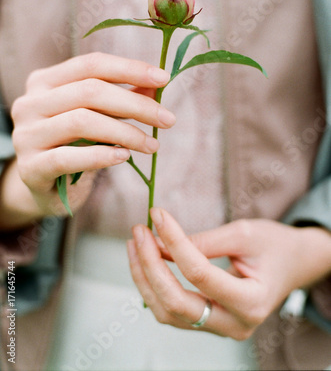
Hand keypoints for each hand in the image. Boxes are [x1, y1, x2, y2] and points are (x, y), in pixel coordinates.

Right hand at [1, 53, 174, 226]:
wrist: (43, 186)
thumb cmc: (73, 144)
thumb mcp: (97, 116)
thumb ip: (122, 98)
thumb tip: (158, 84)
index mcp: (45, 81)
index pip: (91, 64)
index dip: (129, 68)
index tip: (164, 78)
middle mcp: (30, 103)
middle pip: (89, 91)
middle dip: (136, 104)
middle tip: (168, 119)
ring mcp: (26, 135)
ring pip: (81, 121)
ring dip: (125, 132)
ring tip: (152, 145)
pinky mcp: (30, 167)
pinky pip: (68, 157)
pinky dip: (101, 155)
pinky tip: (125, 156)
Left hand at [128, 208, 330, 339]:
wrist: (292, 264)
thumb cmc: (274, 245)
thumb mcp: (244, 234)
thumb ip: (204, 242)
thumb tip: (160, 241)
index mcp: (252, 301)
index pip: (200, 274)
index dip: (174, 242)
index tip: (157, 214)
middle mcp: (234, 325)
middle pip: (177, 303)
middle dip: (150, 266)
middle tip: (139, 232)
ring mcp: (220, 328)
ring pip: (167, 311)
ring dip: (145, 277)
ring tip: (136, 243)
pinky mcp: (208, 322)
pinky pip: (171, 310)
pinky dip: (154, 284)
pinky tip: (146, 259)